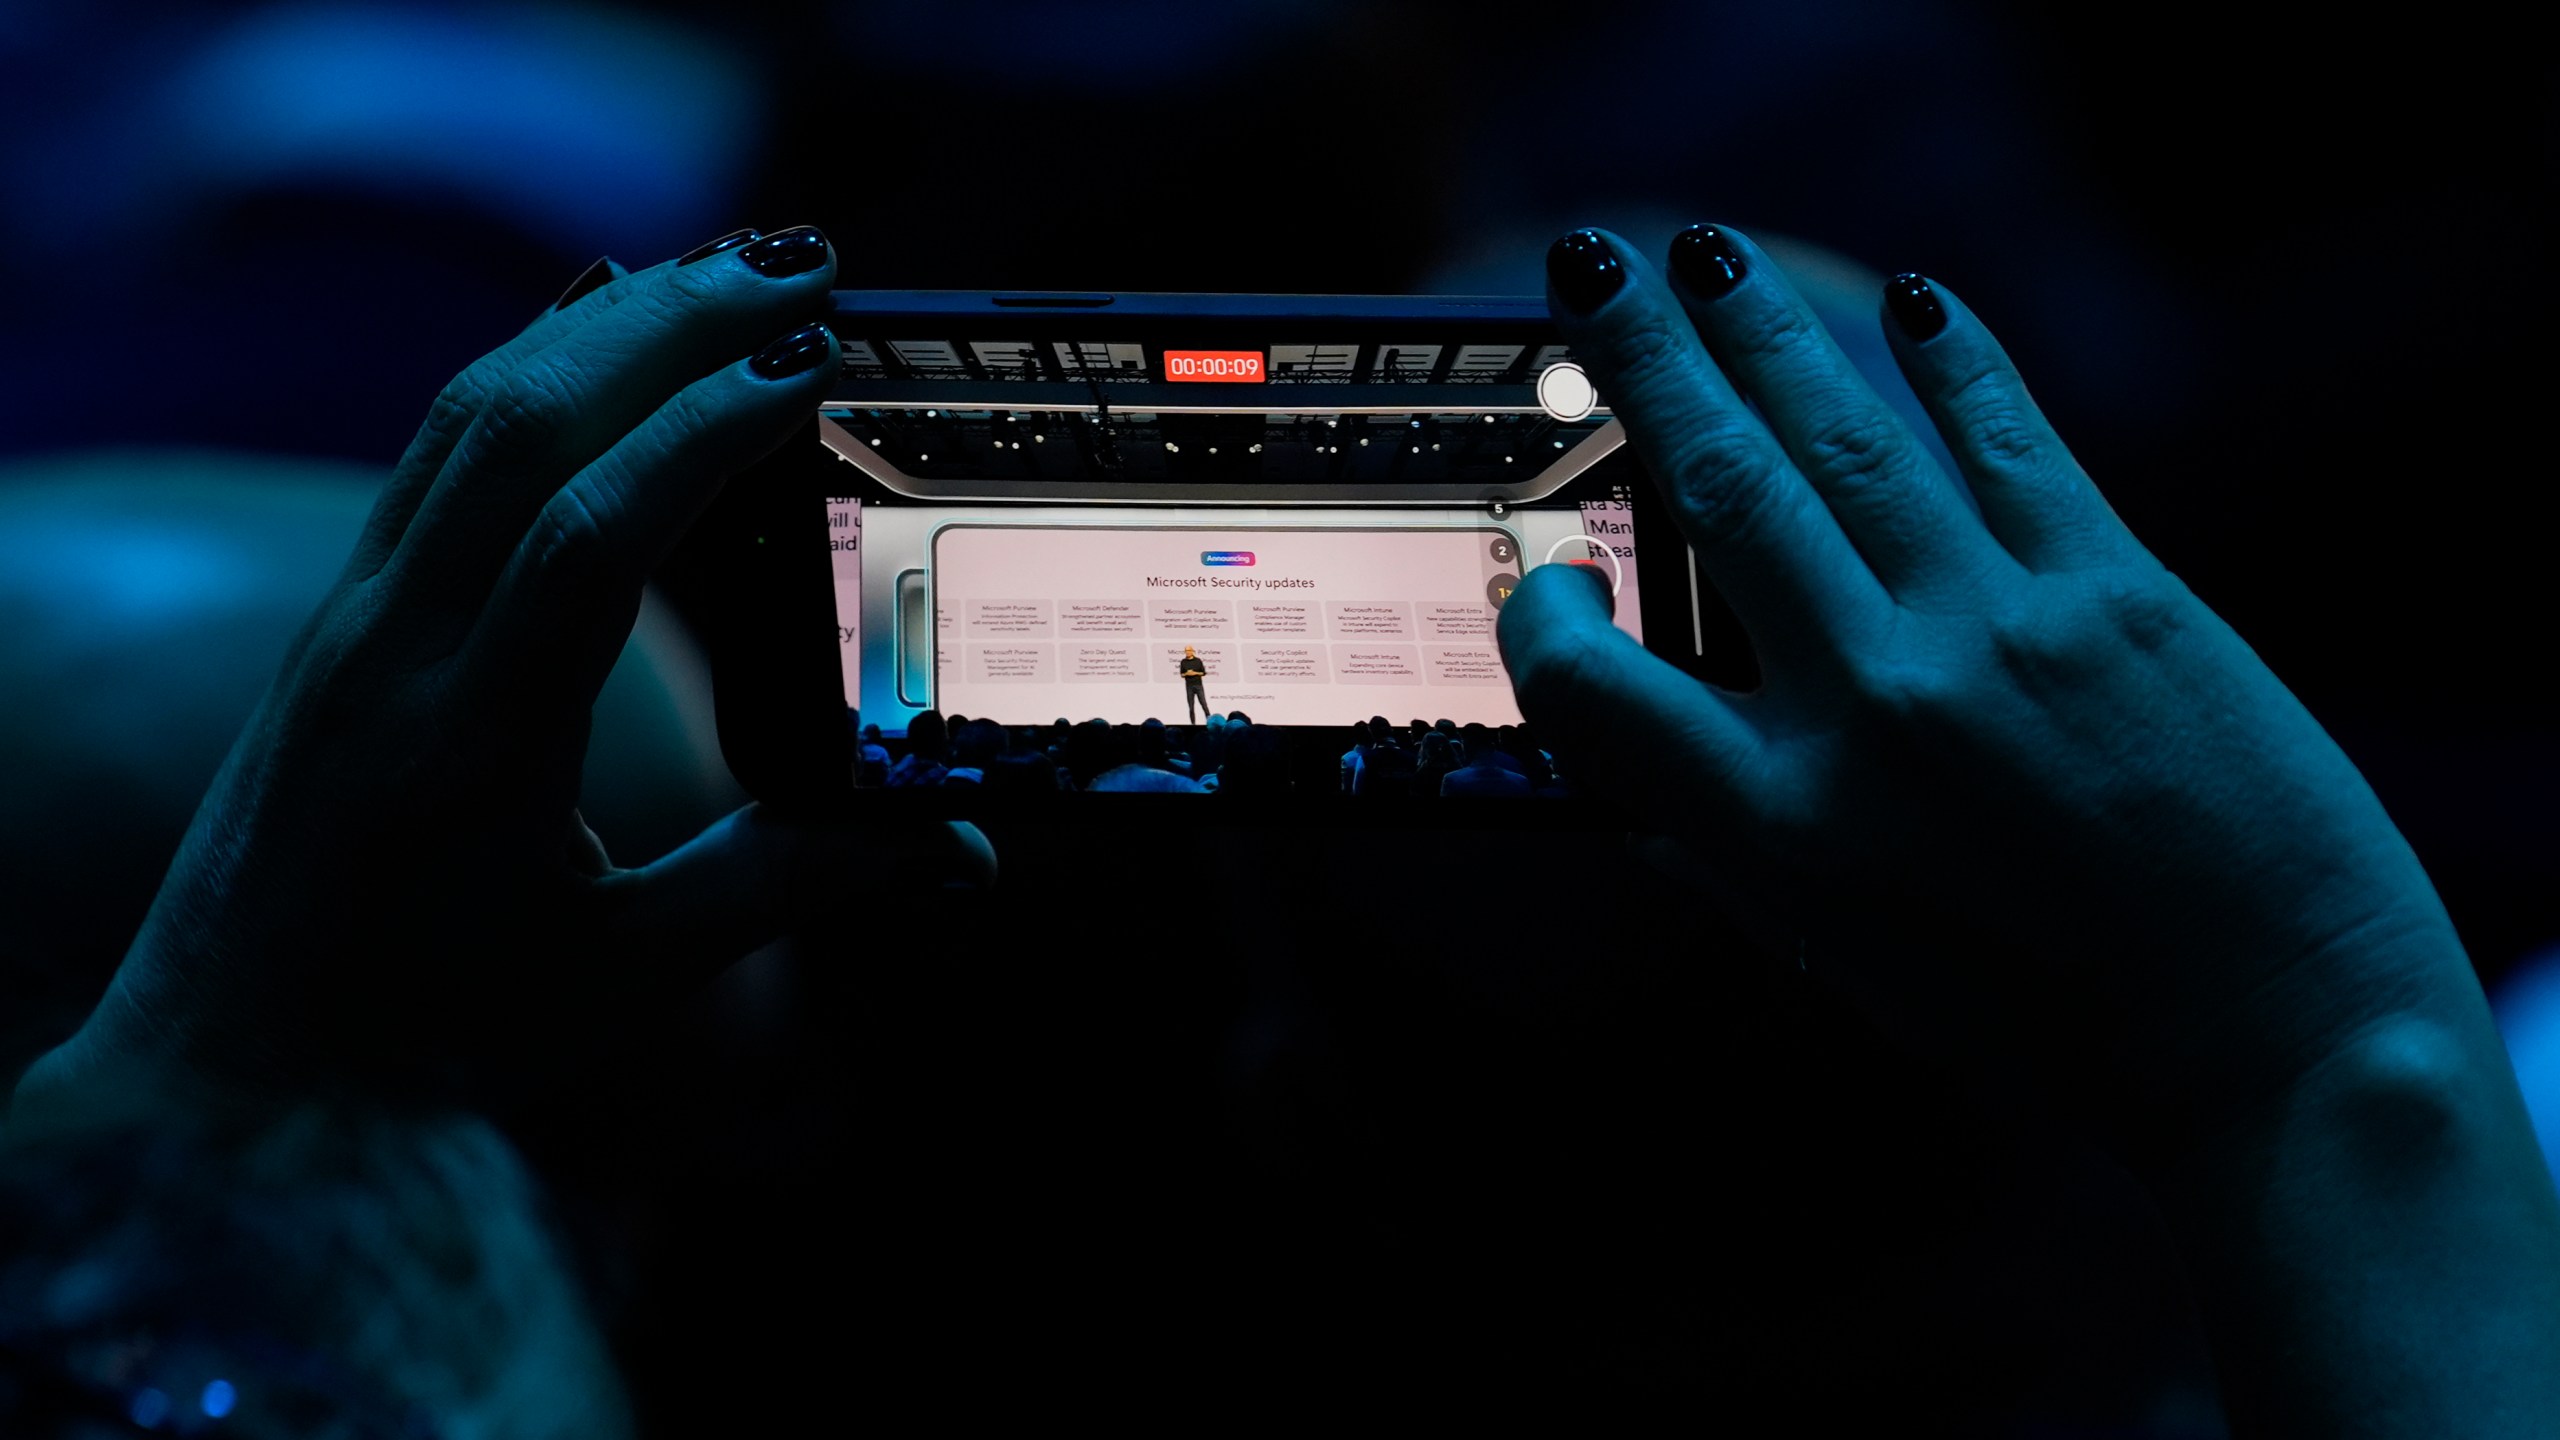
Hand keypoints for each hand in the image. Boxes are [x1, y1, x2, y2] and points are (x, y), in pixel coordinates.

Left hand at [19, 228, 989, 1102]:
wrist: (232, 1073)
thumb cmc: (433, 1034)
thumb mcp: (629, 968)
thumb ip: (794, 880)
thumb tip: (953, 841)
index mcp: (473, 741)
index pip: (587, 534)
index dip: (702, 429)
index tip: (809, 362)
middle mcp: (391, 652)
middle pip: (517, 424)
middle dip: (665, 321)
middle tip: (798, 263)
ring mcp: (349, 622)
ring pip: (463, 415)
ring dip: (597, 322)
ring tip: (719, 267)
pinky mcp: (338, 619)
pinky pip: (430, 452)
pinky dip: (524, 369)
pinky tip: (594, 331)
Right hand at [1500, 226, 2478, 1133]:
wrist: (2278, 1043)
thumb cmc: (2054, 1022)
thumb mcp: (1850, 959)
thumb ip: (1739, 851)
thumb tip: (1651, 768)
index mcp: (1781, 830)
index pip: (1590, 688)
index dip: (1543, 616)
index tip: (1552, 575)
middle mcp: (1871, 715)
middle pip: (1720, 494)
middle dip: (1641, 363)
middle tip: (1590, 267)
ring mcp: (1996, 638)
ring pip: (1845, 442)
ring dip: (1764, 333)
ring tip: (1706, 256)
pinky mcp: (2120, 594)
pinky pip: (2011, 445)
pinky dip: (1954, 364)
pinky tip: (1914, 302)